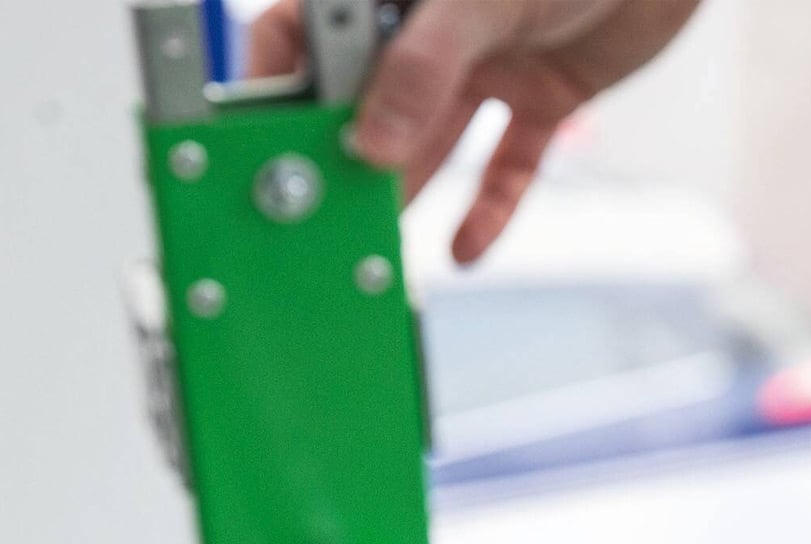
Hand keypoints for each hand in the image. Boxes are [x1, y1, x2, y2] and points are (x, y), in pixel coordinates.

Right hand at [249, 0, 698, 261]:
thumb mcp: (481, 0)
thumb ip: (423, 68)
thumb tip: (371, 142)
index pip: (310, 37)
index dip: (285, 94)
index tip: (267, 153)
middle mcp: (433, 24)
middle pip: (373, 103)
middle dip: (351, 162)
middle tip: (331, 220)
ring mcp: (488, 60)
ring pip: (435, 142)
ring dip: (411, 194)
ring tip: (381, 249)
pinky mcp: (544, 95)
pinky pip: (506, 163)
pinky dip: (490, 208)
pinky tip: (466, 250)